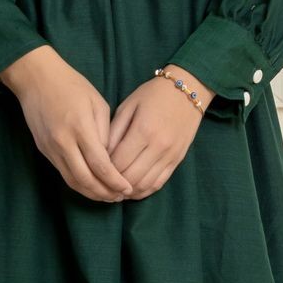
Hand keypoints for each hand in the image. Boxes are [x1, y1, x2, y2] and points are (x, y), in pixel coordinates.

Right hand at [0, 46, 135, 202]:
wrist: (36, 79)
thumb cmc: (72, 86)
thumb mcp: (97, 102)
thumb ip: (105, 132)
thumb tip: (109, 158)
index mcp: (80, 128)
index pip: (100, 165)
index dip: (115, 181)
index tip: (127, 188)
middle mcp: (63, 142)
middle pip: (85, 179)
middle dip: (104, 192)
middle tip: (119, 197)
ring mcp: (51, 148)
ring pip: (72, 181)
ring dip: (91, 193)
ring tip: (107, 196)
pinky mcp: (44, 151)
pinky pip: (63, 174)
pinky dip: (78, 184)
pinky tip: (91, 186)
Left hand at [104, 66, 207, 198]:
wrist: (187, 90)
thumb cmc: (153, 95)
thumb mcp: (128, 106)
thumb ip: (113, 131)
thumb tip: (101, 155)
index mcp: (143, 130)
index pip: (118, 162)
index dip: (103, 170)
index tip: (94, 169)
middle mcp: (158, 147)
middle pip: (130, 177)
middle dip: (113, 184)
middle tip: (101, 183)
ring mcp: (170, 156)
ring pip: (144, 184)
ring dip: (127, 191)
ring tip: (114, 189)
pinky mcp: (177, 160)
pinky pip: (159, 183)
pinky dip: (143, 190)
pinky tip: (132, 190)